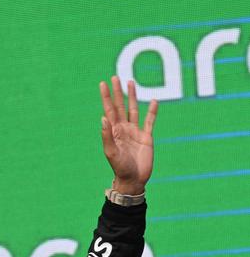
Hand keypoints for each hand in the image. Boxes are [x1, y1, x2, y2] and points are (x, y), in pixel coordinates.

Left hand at [99, 76, 157, 194]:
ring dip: (132, 97)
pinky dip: (152, 111)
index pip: (109, 110)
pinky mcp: (146, 137)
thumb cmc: (120, 168)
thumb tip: (103, 117)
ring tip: (130, 82)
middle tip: (115, 77)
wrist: (133, 180)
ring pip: (133, 110)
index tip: (103, 83)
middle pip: (120, 106)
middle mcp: (123, 129)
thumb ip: (107, 135)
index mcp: (113, 132)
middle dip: (117, 92)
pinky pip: (149, 121)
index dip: (106, 97)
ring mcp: (135, 132)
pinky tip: (154, 101)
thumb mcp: (111, 152)